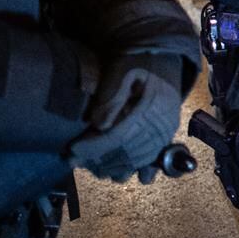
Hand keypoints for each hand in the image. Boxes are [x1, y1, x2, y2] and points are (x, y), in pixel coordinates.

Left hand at [70, 52, 185, 181]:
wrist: (163, 63)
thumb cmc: (138, 64)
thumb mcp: (123, 70)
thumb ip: (111, 94)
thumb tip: (98, 124)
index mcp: (152, 106)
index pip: (120, 135)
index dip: (95, 146)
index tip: (73, 149)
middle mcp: (162, 125)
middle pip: (127, 152)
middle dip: (98, 160)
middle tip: (73, 161)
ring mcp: (166, 134)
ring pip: (138, 160)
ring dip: (112, 167)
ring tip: (89, 167)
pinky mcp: (165, 138)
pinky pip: (152, 162)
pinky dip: (134, 170)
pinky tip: (116, 174)